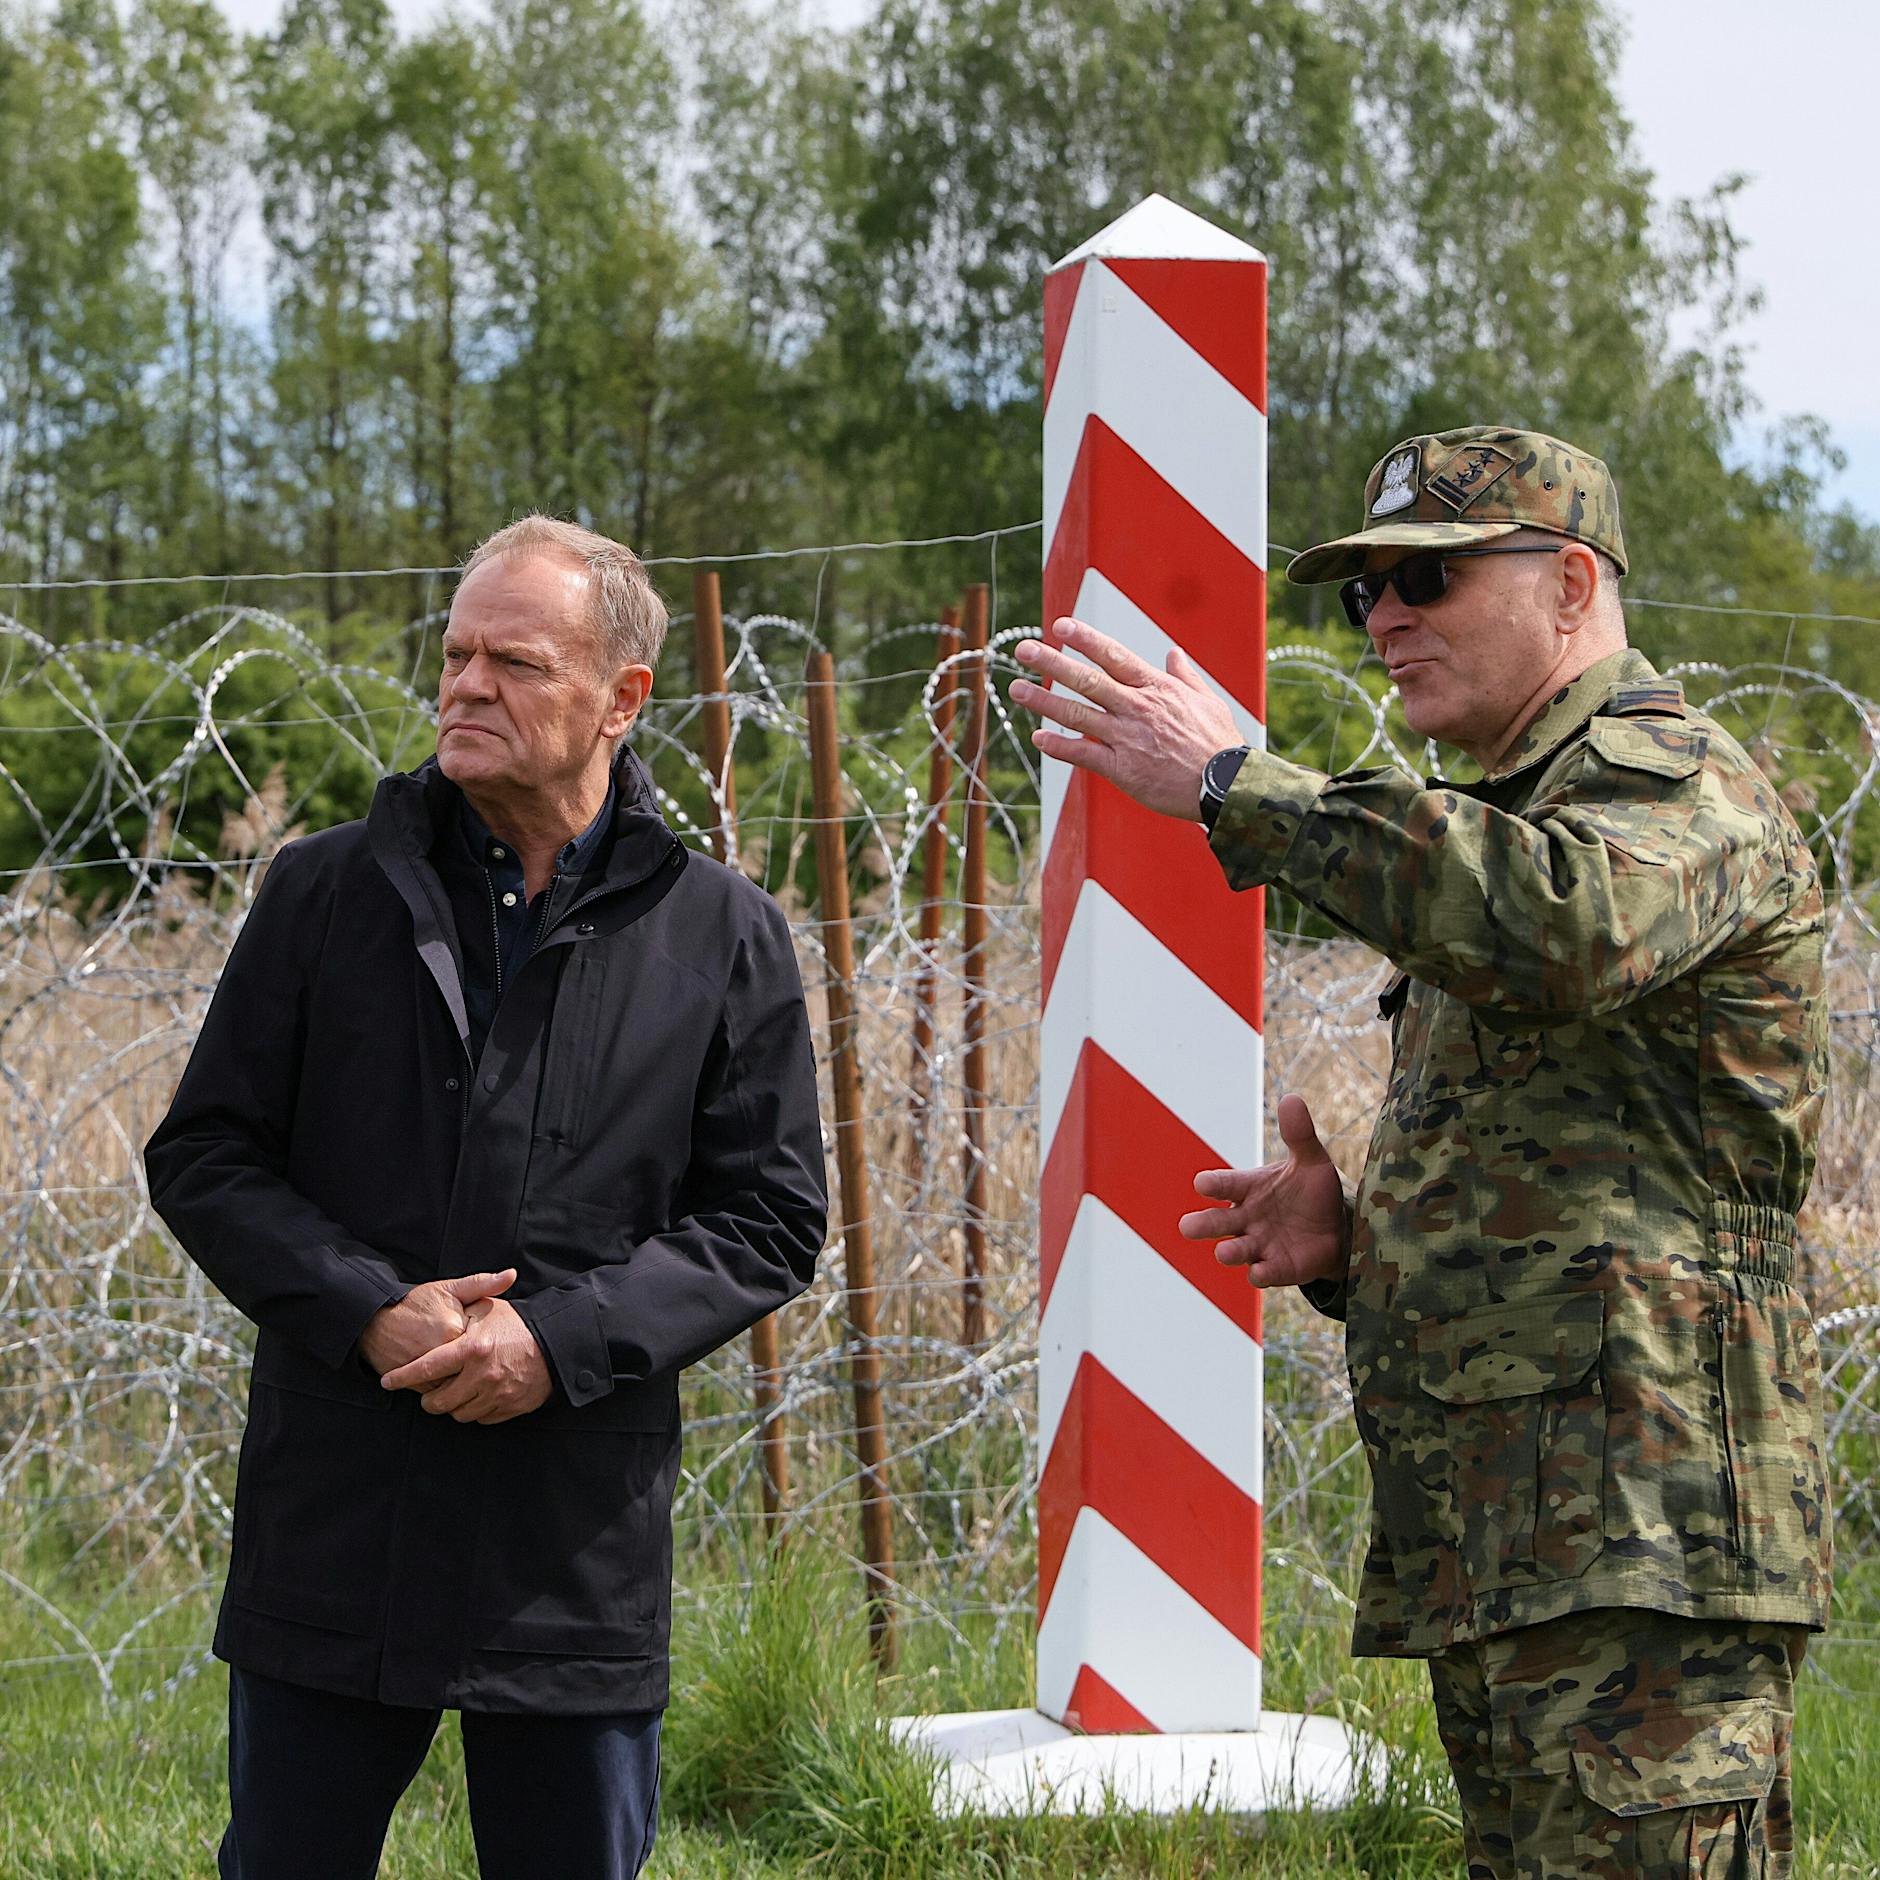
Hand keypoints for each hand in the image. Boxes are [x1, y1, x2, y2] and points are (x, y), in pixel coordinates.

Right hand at [358, 1269, 516, 1376]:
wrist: (375, 1320)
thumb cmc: (415, 1303)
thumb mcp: (449, 1288)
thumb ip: (483, 1284)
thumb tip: (512, 1274)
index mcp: (454, 1328)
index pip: (483, 1345)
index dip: (484, 1341)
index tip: (485, 1339)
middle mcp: (440, 1351)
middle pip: (471, 1366)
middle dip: (474, 1363)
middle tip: (476, 1357)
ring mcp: (425, 1369)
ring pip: (455, 1382)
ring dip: (459, 1377)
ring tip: (461, 1366)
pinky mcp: (412, 1382)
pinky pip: (437, 1390)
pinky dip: (442, 1385)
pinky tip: (444, 1374)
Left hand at [380, 1295, 552, 1423]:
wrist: (557, 1344)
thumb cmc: (519, 1324)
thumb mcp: (489, 1309)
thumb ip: (461, 1311)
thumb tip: (438, 1315)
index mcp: (471, 1348)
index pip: (426, 1368)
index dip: (402, 1377)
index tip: (388, 1381)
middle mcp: (481, 1375)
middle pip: (439, 1401)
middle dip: (428, 1400)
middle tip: (427, 1394)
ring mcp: (496, 1394)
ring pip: (459, 1413)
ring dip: (452, 1407)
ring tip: (454, 1394)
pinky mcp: (509, 1407)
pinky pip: (481, 1418)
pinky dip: (475, 1410)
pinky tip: (476, 1397)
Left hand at [1010, 615, 1241, 818]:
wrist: (1226, 786)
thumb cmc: (1219, 744)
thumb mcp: (1208, 701)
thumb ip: (1185, 676)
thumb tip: (1173, 653)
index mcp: (1157, 688)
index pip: (1114, 656)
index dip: (1086, 640)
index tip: (1061, 625)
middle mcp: (1137, 708)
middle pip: (1087, 680)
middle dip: (1052, 662)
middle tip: (1024, 649)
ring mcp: (1127, 738)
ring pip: (1077, 715)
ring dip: (1044, 701)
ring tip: (1016, 689)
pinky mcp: (1122, 769)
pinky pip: (1083, 754)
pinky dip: (1059, 746)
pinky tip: (1037, 738)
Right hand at [1178, 1095, 1350, 1291]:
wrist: (1336, 1228)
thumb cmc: (1312, 1191)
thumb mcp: (1311, 1160)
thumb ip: (1299, 1134)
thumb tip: (1291, 1099)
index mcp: (1248, 1188)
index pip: (1224, 1184)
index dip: (1213, 1184)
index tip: (1202, 1184)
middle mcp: (1247, 1217)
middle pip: (1217, 1221)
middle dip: (1203, 1224)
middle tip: (1187, 1227)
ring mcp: (1260, 1244)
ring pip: (1236, 1250)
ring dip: (1229, 1252)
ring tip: (1223, 1252)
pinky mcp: (1277, 1267)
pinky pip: (1264, 1273)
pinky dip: (1260, 1273)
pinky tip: (1258, 1271)